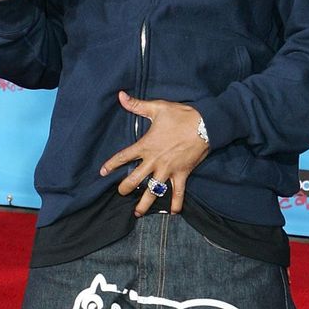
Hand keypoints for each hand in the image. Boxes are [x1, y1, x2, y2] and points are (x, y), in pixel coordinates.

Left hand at [100, 91, 208, 215]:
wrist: (205, 125)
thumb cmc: (181, 116)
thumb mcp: (157, 107)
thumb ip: (137, 105)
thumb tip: (120, 95)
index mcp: (146, 146)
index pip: (123, 157)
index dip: (111, 165)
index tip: (102, 172)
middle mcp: (154, 161)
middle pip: (135, 180)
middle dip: (125, 189)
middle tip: (121, 193)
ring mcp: (168, 170)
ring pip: (153, 191)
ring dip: (145, 204)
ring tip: (137, 213)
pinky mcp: (182, 174)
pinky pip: (178, 193)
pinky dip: (176, 203)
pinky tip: (173, 212)